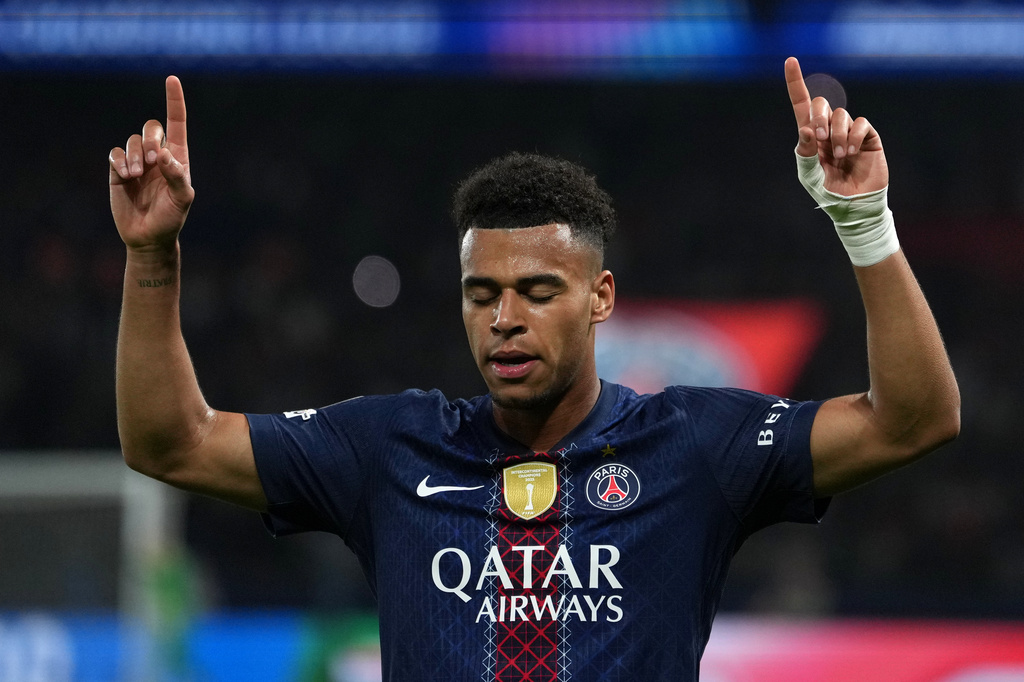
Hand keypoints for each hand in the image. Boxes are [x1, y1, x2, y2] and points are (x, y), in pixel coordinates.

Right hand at [108, 76, 193, 252]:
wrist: (148, 237)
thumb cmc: (171, 219)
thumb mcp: (183, 200)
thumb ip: (177, 176)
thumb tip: (165, 155)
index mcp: (178, 158)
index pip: (177, 123)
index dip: (174, 101)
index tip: (172, 78)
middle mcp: (157, 156)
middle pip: (152, 128)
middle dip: (151, 140)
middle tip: (153, 162)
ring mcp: (137, 162)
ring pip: (132, 140)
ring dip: (134, 155)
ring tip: (136, 175)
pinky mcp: (118, 171)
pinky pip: (115, 153)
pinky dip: (119, 161)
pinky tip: (125, 176)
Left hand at [786, 57, 887, 195]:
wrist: (853, 206)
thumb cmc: (827, 192)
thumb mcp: (810, 176)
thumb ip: (805, 153)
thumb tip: (805, 128)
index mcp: (810, 136)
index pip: (801, 104)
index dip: (795, 83)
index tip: (790, 60)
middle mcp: (828, 130)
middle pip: (821, 104)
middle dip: (818, 117)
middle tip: (819, 138)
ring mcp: (849, 131)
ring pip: (841, 115)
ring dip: (838, 135)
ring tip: (840, 156)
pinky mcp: (868, 137)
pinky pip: (861, 123)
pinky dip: (854, 137)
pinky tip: (852, 153)